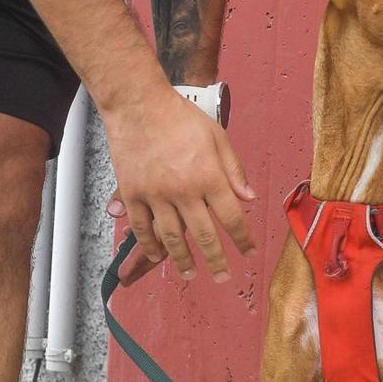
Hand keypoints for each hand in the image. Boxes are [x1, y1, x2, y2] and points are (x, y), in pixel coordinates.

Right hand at [105, 87, 255, 285]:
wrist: (138, 104)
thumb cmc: (180, 117)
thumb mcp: (217, 137)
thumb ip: (234, 169)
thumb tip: (249, 198)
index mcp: (209, 175)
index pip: (231, 217)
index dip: (242, 238)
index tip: (249, 252)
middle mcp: (184, 190)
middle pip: (203, 235)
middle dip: (216, 260)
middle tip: (222, 277)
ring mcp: (155, 194)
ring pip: (171, 237)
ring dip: (182, 260)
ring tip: (190, 274)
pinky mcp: (132, 193)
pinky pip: (141, 227)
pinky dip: (149, 245)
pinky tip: (157, 255)